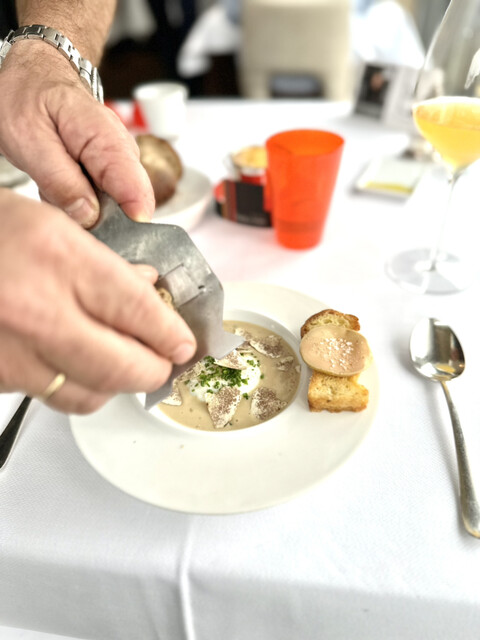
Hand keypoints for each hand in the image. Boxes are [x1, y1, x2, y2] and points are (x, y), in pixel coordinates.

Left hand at [0, 41, 154, 227]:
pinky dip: (82, 203)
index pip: (136, 190)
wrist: (36, 75)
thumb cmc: (29, 97)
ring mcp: (119, 163)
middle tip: (63, 206)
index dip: (128, 220)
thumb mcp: (30, 140)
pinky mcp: (111, 172)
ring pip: (116, 207)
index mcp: (106, 140)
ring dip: (87, 211)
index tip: (107, 233)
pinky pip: (104, 201)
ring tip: (56, 189)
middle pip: (130, 205)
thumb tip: (88, 216)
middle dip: (101, 219)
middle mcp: (122, 152)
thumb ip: (60, 181)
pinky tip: (62, 187)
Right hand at [0, 190, 195, 413]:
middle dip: (155, 370)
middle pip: (124, 368)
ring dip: (114, 384)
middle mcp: (35, 310)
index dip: (172, 333)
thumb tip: (148, 290)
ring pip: (89, 396)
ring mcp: (11, 352)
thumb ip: (103, 261)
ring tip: (118, 361)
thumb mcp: (45, 222)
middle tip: (163, 362)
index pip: (141, 311)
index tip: (183, 342)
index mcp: (57, 257)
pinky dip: (72, 385)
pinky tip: (72, 360)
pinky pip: (49, 396)